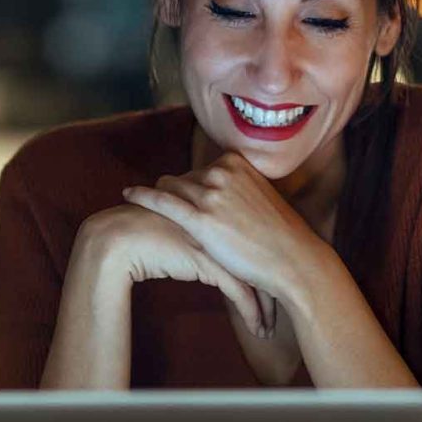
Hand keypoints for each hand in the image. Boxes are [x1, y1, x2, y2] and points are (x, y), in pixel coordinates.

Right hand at [76, 202, 273, 337]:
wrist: (121, 237)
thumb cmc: (150, 233)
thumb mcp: (186, 229)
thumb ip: (209, 238)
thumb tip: (226, 257)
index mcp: (225, 210)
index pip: (259, 241)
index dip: (269, 268)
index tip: (275, 288)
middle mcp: (227, 223)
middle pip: (265, 257)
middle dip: (275, 288)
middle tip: (279, 310)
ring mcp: (220, 241)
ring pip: (258, 276)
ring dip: (267, 306)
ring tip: (269, 327)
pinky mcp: (210, 263)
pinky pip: (241, 292)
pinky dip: (252, 313)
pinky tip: (256, 328)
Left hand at [121, 152, 325, 306]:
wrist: (293, 259)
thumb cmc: (281, 235)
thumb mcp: (261, 197)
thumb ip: (238, 187)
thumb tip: (219, 190)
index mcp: (237, 162)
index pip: (202, 168)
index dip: (195, 187)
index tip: (192, 200)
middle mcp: (223, 172)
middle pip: (186, 178)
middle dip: (179, 195)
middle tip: (174, 212)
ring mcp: (211, 194)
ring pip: (172, 188)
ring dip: (162, 198)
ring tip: (145, 205)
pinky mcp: (201, 219)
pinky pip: (162, 202)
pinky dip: (142, 196)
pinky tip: (128, 194)